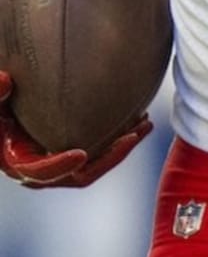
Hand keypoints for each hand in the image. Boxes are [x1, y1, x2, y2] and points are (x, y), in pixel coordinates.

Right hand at [0, 70, 152, 188]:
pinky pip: (100, 152)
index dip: (59, 166)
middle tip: (134, 134)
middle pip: (79, 175)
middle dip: (109, 157)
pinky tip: (138, 118)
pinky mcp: (72, 149)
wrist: (6, 110)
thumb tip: (5, 80)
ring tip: (145, 125)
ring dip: (122, 147)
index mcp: (17, 160)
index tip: (81, 154)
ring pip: (95, 165)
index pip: (39, 173)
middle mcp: (40, 168)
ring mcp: (58, 160)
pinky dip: (119, 138)